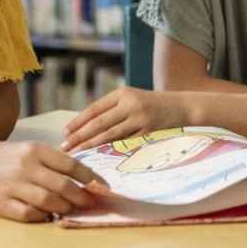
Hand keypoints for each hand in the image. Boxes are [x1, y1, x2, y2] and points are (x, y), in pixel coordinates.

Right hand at [0, 140, 106, 222]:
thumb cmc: (1, 157)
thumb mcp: (26, 149)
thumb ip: (49, 160)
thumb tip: (80, 174)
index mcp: (34, 150)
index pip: (69, 164)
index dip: (88, 177)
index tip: (100, 185)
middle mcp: (26, 167)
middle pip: (63, 186)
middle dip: (82, 197)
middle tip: (91, 203)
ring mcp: (14, 187)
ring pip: (49, 202)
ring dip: (65, 208)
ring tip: (72, 210)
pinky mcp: (4, 205)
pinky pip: (30, 214)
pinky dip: (43, 217)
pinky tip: (49, 215)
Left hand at [60, 87, 188, 152]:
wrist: (181, 106)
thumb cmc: (152, 105)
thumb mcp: (132, 100)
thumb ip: (113, 109)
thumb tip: (87, 126)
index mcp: (122, 93)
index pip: (94, 109)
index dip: (78, 121)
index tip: (65, 132)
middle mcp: (129, 102)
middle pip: (98, 122)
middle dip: (79, 135)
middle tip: (65, 146)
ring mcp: (138, 117)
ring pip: (109, 133)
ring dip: (90, 144)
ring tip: (76, 152)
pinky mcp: (147, 130)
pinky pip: (123, 141)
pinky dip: (109, 148)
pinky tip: (98, 155)